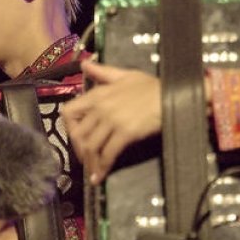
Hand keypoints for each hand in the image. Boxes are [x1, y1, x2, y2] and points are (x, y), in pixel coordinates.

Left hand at [62, 59, 161, 183]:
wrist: (171, 95)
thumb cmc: (150, 86)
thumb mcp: (125, 75)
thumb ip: (102, 72)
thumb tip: (84, 64)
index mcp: (97, 94)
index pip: (68, 112)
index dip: (68, 128)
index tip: (76, 138)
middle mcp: (100, 107)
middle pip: (78, 134)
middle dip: (80, 151)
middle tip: (85, 161)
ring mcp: (112, 120)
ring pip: (91, 146)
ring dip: (90, 163)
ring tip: (92, 172)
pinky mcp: (125, 133)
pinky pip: (108, 153)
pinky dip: (103, 167)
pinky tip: (101, 176)